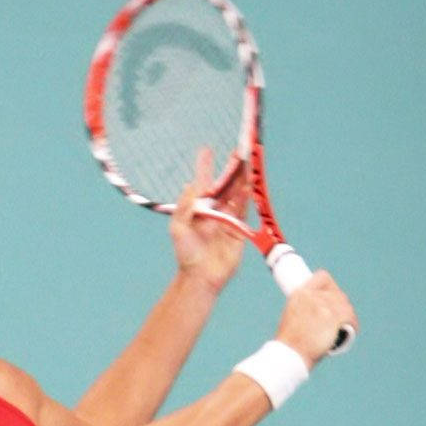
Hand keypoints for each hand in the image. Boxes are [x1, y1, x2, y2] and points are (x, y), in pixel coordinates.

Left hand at [171, 147, 247, 291]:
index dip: (205, 166)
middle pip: (226, 184)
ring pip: (237, 193)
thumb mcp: (177, 227)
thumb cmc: (186, 253)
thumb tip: (191, 185)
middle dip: (232, 167)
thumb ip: (184, 206)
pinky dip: (246, 196)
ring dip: (243, 177)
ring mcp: (227, 218)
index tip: (206, 150)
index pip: (203, 183)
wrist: (200, 276)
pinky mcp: (238, 229)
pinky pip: (244, 209)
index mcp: (199, 208)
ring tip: (248, 160)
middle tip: (239, 149)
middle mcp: (214, 210)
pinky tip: (248, 184)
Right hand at [275, 272, 358, 365]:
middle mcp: (312, 296)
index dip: (331, 287)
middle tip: (337, 319)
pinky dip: (352, 324)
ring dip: (346, 316)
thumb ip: (305, 309)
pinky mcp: (333, 317)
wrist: (290, 356)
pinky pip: (350, 316)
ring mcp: (324, 306)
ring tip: (342, 328)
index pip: (323, 277)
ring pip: (345, 305)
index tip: (331, 297)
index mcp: (300, 293)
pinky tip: (350, 329)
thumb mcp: (291, 318)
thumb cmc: (289, 344)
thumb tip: (318, 313)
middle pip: (337, 294)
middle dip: (339, 305)